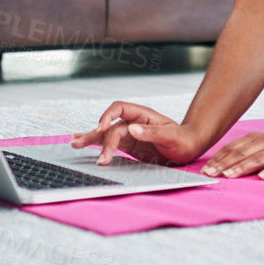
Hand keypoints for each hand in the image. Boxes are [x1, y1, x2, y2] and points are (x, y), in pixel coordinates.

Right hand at [70, 101, 209, 166]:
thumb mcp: (171, 136)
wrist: (189, 147)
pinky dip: (95, 143)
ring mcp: (129, 133)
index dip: (108, 116)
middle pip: (109, 126)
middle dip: (98, 138)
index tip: (102, 129)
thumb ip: (152, 132)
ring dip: (90, 138)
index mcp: (142, 115)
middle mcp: (132, 122)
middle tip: (96, 156)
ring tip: (74, 143)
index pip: (119, 108)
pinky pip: (109, 142)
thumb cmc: (183, 140)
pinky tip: (83, 140)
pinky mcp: (128, 145)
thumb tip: (131, 129)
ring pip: (105, 134)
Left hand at [199, 129, 263, 179]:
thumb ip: (245, 153)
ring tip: (229, 176)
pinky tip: (263, 178)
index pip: (232, 149)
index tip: (204, 170)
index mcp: (255, 139)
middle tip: (210, 174)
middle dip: (224, 164)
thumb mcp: (262, 146)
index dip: (217, 159)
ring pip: (258, 159)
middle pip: (241, 154)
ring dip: (242, 168)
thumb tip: (221, 166)